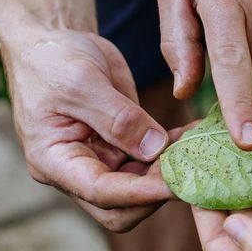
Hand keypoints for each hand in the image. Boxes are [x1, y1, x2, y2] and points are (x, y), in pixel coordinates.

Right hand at [1, 25, 175, 231]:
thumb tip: (155, 149)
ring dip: (169, 173)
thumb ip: (118, 117)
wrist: (52, 42)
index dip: (139, 193)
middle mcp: (74, 171)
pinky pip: (148, 163)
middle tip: (191, 164)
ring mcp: (97, 162)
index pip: (99, 192)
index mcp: (52, 160)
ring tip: (199, 146)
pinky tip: (193, 134)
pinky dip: (171, 152)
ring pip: (139, 190)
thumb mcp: (83, 81)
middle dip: (156, 191)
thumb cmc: (53, 59)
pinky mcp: (118, 148)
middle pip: (120, 208)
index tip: (177, 183)